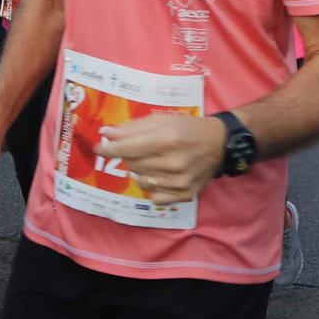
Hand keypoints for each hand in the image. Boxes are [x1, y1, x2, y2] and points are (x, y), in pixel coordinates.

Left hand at [98, 114, 227, 205]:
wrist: (219, 143)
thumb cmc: (187, 128)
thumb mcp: (161, 120)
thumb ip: (133, 128)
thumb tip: (106, 133)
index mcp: (166, 139)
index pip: (127, 149)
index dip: (109, 149)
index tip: (99, 148)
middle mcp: (173, 162)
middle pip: (132, 165)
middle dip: (130, 156)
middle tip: (140, 150)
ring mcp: (179, 181)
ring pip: (141, 181)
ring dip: (140, 171)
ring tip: (153, 161)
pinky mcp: (185, 194)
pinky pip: (154, 198)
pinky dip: (152, 188)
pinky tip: (159, 177)